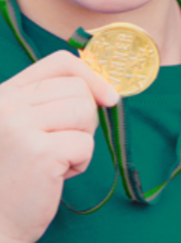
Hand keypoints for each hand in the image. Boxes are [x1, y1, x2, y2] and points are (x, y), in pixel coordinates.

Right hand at [0, 52, 117, 242]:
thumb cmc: (12, 179)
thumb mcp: (21, 130)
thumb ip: (48, 104)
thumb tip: (105, 89)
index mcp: (2, 96)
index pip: (59, 63)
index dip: (91, 75)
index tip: (108, 97)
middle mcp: (5, 106)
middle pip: (78, 89)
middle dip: (84, 119)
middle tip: (60, 146)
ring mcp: (19, 127)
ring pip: (86, 112)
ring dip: (81, 141)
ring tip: (54, 162)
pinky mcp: (39, 151)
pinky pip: (85, 144)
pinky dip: (79, 164)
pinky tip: (54, 178)